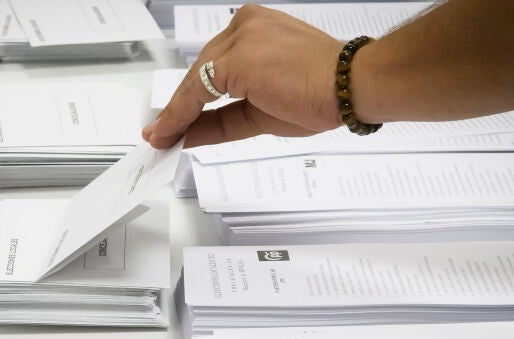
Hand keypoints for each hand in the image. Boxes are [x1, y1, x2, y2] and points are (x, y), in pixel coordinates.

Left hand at [143, 4, 344, 148]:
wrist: (351, 86)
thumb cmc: (322, 93)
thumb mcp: (260, 113)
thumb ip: (222, 121)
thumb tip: (189, 134)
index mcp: (255, 28)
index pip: (214, 68)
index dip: (191, 99)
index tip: (175, 121)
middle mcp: (244, 25)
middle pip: (201, 73)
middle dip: (180, 107)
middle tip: (161, 133)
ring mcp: (239, 38)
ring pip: (196, 81)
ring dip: (175, 113)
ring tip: (161, 138)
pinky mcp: (236, 57)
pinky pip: (198, 91)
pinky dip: (180, 114)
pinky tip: (170, 132)